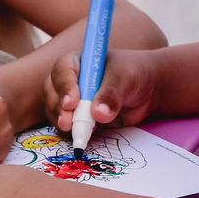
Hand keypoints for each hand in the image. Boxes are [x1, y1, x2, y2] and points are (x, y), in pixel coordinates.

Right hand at [44, 48, 161, 132]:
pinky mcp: (77, 117)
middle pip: (52, 91)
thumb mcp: (125, 79)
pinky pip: (65, 125)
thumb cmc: (134, 74)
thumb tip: (98, 114)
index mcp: (78, 61)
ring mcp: (72, 99)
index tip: (72, 103)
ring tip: (79, 132)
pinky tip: (82, 136)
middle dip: (58, 108)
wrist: (146, 91)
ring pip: (54, 109)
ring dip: (62, 121)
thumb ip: (111, 94)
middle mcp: (70, 79)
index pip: (62, 70)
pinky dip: (70, 132)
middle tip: (68, 123)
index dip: (64, 86)